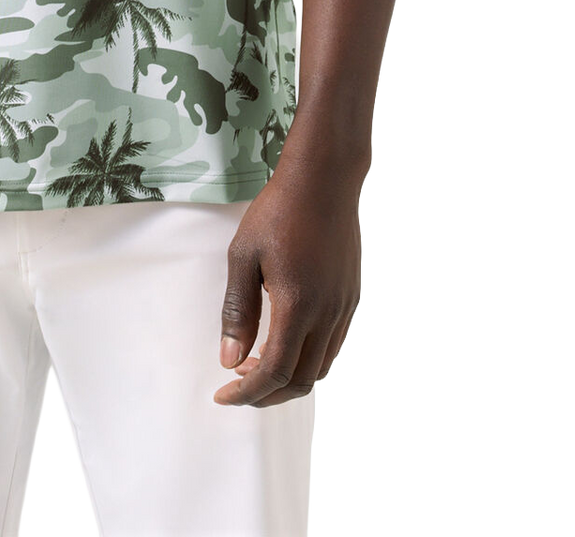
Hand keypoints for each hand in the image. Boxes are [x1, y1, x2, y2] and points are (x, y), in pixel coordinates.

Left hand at [214, 165, 362, 408]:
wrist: (323, 180)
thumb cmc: (278, 211)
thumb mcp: (244, 256)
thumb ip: (238, 310)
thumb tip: (229, 360)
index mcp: (298, 305)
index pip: (275, 371)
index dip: (248, 393)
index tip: (224, 395)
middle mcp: (327, 314)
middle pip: (301, 379)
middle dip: (267, 394)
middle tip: (238, 385)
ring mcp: (344, 307)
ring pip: (320, 367)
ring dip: (288, 377)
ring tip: (257, 363)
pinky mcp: (351, 298)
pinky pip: (332, 346)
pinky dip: (308, 358)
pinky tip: (284, 340)